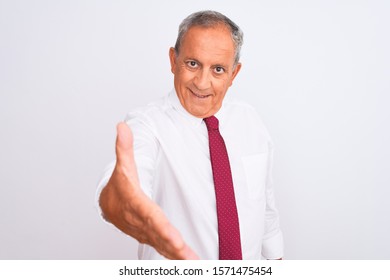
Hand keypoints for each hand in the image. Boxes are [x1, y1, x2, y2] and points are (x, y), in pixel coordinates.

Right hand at [100, 122, 198, 259]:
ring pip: (162, 245)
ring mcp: (145, 231)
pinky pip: (163, 248)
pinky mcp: (150, 236)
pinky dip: (175, 257)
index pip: (149, 216)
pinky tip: (189, 263)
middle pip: (158, 234)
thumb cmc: (119, 184)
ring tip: (194, 264)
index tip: (174, 238)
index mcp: (135, 203)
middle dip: (173, 246)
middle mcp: (140, 221)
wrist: (108, 203)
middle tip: (188, 256)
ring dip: (177, 256)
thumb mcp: (122, 165)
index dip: (161, 227)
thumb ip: (124, 147)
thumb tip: (122, 126)